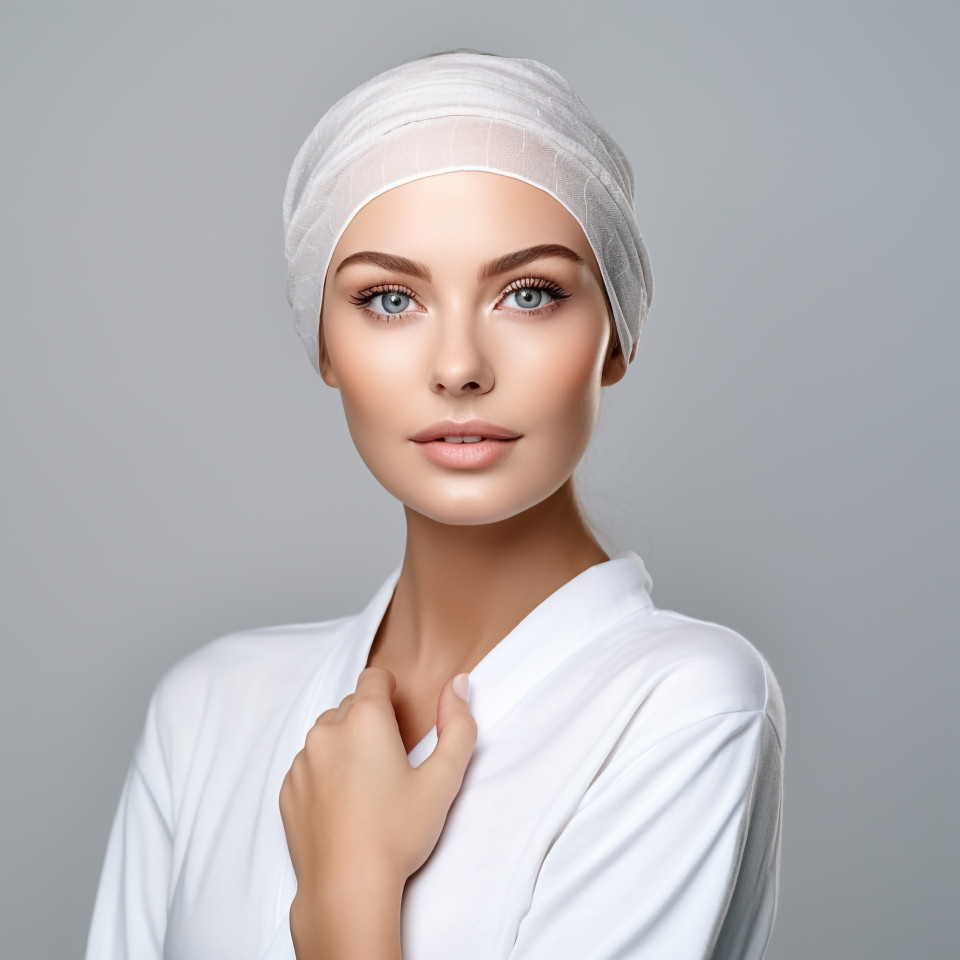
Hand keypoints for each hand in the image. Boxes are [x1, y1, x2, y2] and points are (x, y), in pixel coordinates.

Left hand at [279, 667, 476, 898]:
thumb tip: (458, 683)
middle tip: (391, 765)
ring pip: (328, 734)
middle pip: (351, 705)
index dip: (392, 695)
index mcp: (365, 718)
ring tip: (368, 788)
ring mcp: (302, 760)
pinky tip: (345, 806)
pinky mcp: (287, 789)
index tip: (402, 728)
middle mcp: (327, 730)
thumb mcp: (444, 779)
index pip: (375, 677)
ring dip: (346, 746)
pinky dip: (325, 774)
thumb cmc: (398, 834)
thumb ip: (458, 725)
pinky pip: (308, 765)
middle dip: (370, 723)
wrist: (347, 888)